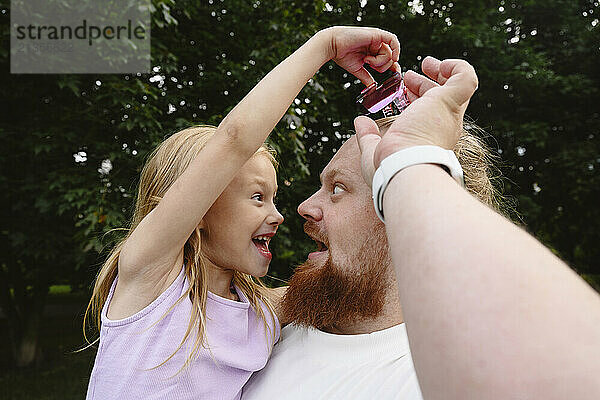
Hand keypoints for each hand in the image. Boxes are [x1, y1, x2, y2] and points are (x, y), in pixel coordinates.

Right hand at [322, 26, 400, 86]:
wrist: (332, 45)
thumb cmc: (342, 55)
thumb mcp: (357, 69)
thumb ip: (366, 77)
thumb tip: (372, 87)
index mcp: (372, 51)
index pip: (388, 60)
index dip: (393, 67)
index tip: (395, 75)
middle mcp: (376, 44)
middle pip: (390, 58)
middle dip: (381, 66)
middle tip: (368, 64)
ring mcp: (377, 39)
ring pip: (390, 53)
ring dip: (379, 60)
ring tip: (366, 59)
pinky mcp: (376, 34)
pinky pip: (393, 40)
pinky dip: (396, 49)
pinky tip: (394, 57)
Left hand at [354, 56, 478, 184]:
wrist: (403, 167)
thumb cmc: (389, 168)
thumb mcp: (373, 149)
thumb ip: (367, 135)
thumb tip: (360, 122)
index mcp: (428, 138)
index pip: (429, 112)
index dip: (417, 97)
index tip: (402, 90)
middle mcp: (443, 126)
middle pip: (442, 98)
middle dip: (426, 83)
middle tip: (408, 76)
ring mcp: (447, 114)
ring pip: (458, 86)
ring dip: (443, 70)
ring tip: (426, 62)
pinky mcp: (449, 102)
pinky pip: (466, 78)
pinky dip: (457, 66)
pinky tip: (439, 63)